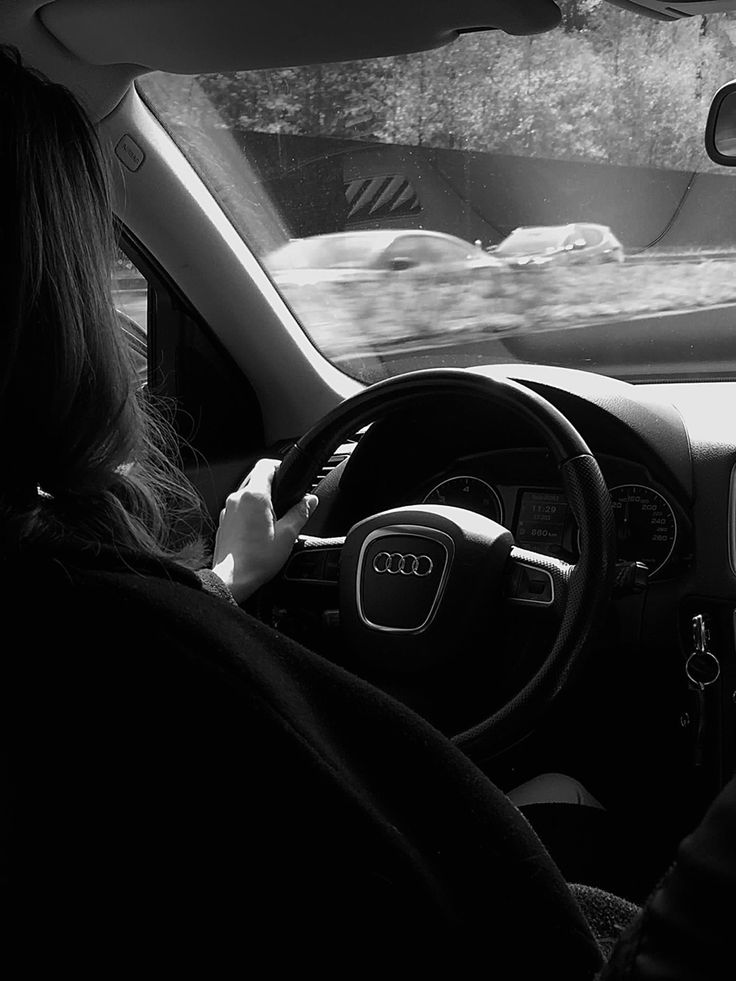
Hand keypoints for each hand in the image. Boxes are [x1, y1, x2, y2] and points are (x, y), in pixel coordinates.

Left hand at [211, 458, 317, 603]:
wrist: (232, 579)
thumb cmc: (256, 560)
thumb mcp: (288, 535)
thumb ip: (301, 513)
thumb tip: (310, 500)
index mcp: (254, 496)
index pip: (265, 465)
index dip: (279, 467)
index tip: (287, 477)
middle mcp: (237, 499)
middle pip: (256, 480)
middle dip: (272, 488)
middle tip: (285, 504)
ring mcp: (227, 511)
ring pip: (247, 496)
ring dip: (261, 502)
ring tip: (273, 522)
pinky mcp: (224, 523)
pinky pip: (239, 510)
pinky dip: (250, 514)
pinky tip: (259, 532)